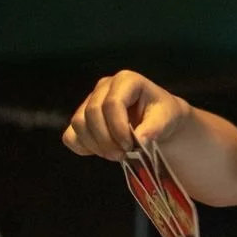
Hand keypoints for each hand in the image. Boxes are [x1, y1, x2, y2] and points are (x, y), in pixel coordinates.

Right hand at [61, 69, 190, 159]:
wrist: (157, 121)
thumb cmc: (163, 115)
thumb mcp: (167, 118)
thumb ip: (155, 127)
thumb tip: (140, 139)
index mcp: (125, 80)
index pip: (112, 103)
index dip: (118, 128)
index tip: (130, 146)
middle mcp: (104, 87)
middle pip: (92, 113)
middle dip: (106, 139)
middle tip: (123, 155)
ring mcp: (89, 101)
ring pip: (78, 124)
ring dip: (96, 145)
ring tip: (116, 155)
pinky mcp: (82, 118)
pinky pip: (70, 135)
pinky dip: (83, 147)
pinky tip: (101, 152)